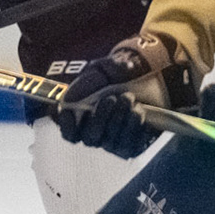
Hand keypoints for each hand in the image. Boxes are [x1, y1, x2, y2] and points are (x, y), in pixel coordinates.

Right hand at [55, 36, 171, 158]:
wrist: (147, 82)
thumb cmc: (119, 77)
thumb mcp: (107, 67)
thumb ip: (104, 68)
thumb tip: (105, 79)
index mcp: (81, 117)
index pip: (68, 132)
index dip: (66, 126)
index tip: (68, 111)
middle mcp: (95, 133)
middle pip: (90, 137)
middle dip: (100, 118)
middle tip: (112, 99)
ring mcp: (112, 142)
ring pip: (110, 142)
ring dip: (118, 120)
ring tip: (129, 98)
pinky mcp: (131, 146)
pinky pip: (130, 145)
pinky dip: (133, 127)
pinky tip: (138, 111)